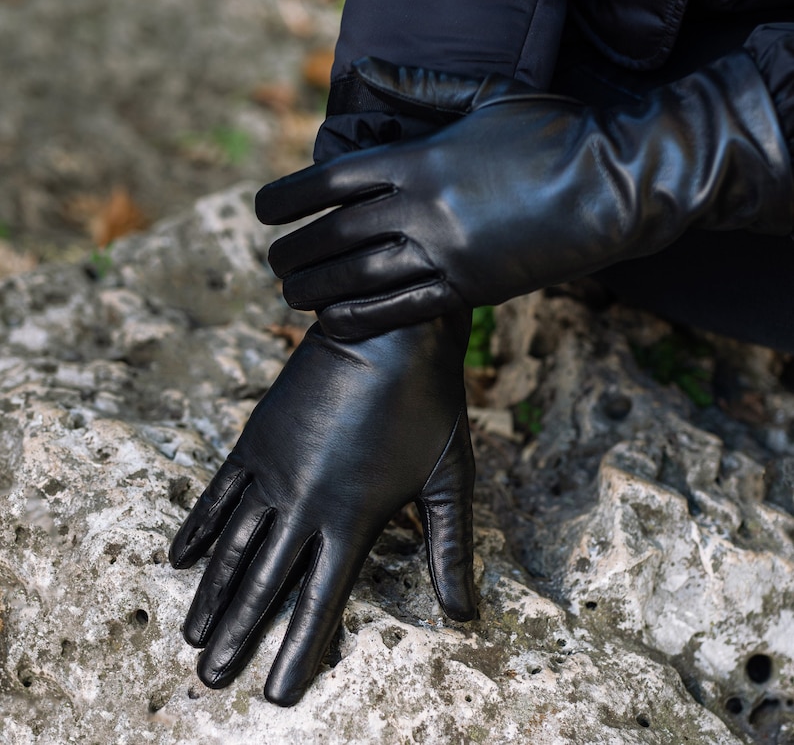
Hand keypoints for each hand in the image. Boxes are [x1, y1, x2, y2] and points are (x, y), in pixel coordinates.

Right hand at [169, 314, 475, 705]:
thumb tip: (462, 616)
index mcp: (354, 518)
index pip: (320, 601)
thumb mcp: (450, 480)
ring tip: (190, 634)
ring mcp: (273, 470)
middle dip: (237, 635)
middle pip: (263, 583)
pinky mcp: (256, 439)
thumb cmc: (427, 403)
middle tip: (209, 678)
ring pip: (233, 545)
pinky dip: (198, 529)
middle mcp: (305, 503)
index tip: (275, 694)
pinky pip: (218, 494)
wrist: (385, 331)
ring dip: (211, 594)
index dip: (298, 651)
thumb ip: (449, 549)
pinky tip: (181, 558)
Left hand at [257, 54, 791, 340]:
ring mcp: (447, 253)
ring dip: (315, 289)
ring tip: (289, 295)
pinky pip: (402, 310)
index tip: (262, 211)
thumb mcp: (484, 97)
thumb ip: (416, 90)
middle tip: (273, 262)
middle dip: (294, 251)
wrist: (614, 184)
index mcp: (421, 158)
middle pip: (336, 234)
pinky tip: (330, 324)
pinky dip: (359, 319)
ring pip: (360, 278)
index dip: (288, 197)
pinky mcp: (471, 290)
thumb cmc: (551, 133)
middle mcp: (424, 208)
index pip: (332, 180)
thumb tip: (361, 70)